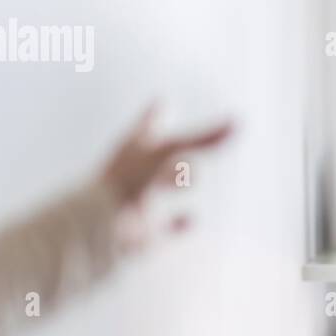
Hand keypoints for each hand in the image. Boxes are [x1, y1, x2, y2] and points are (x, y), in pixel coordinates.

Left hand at [99, 103, 233, 242]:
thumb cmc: (127, 181)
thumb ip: (202, 140)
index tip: (160, 103)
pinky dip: (181, 224)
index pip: (147, 126)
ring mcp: (139, 204)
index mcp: (133, 150)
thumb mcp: (168, 151)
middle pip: (158, 159)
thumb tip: (237, 123)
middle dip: (174, 153)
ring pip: (163, 188)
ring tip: (189, 181)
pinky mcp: (145, 233)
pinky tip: (192, 220)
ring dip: (177, 183)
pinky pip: (168, 227)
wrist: (98, 228)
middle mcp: (135, 175)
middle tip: (187, 149)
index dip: (155, 115)